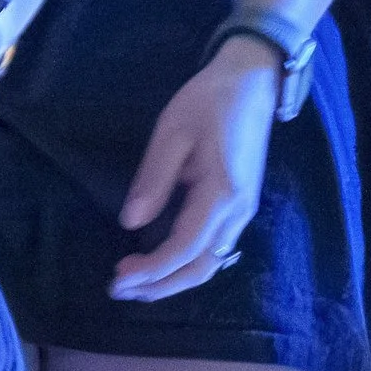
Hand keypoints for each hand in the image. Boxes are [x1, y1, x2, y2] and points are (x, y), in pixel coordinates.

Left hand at [111, 44, 274, 300]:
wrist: (252, 82)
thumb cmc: (209, 102)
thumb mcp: (172, 133)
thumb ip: (153, 180)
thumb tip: (131, 223)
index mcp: (221, 194)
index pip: (184, 249)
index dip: (151, 270)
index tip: (118, 277)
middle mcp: (238, 212)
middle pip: (201, 268)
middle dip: (160, 286)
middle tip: (120, 289)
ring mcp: (244, 211)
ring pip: (211, 263)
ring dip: (173, 279)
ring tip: (136, 282)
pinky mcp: (240, 206)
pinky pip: (216, 248)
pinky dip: (188, 263)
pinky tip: (163, 261)